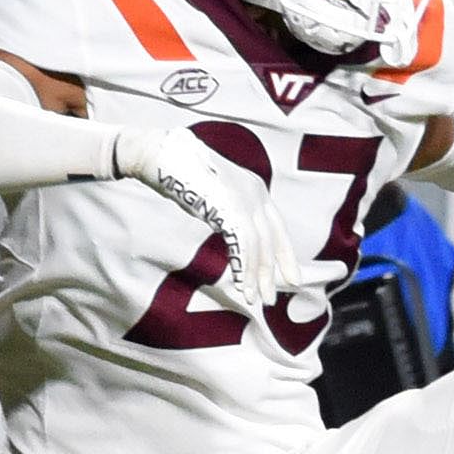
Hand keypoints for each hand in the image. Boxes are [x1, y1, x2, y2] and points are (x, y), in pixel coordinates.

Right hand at [112, 127, 305, 318]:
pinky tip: (240, 285)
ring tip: (253, 298)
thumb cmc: (182, 176)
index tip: (292, 279)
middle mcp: (256, 193)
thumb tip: (237, 241)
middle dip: (270, 272)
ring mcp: (244, 199)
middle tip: (271, 298)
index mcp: (257, 188)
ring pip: (257, 247)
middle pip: (271, 241)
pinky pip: (242, 245)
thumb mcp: (216, 197)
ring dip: (254, 276)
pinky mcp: (228, 207)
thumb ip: (230, 216)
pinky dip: (242, 267)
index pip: (277, 228)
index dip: (285, 255)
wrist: (161, 155)